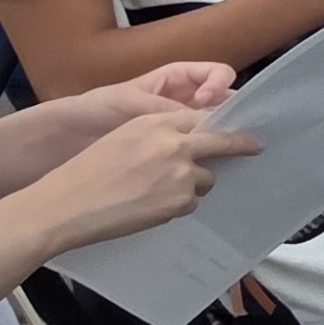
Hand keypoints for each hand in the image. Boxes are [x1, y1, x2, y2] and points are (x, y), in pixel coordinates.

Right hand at [23, 107, 254, 252]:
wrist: (68, 204)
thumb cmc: (88, 172)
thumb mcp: (123, 137)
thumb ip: (157, 134)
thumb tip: (188, 142)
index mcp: (156, 122)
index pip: (201, 118)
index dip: (219, 124)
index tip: (235, 126)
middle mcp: (175, 143)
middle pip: (222, 142)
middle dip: (241, 144)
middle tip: (255, 147)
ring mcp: (181, 173)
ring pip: (205, 178)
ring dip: (190, 185)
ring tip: (155, 191)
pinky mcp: (180, 201)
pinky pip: (190, 203)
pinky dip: (176, 205)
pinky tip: (149, 206)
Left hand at [57, 62, 239, 140]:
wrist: (70, 137)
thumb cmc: (97, 108)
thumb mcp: (130, 101)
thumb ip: (165, 108)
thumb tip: (201, 120)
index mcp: (178, 79)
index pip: (217, 74)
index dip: (219, 85)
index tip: (205, 101)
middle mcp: (186, 101)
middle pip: (225, 102)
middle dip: (231, 114)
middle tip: (227, 132)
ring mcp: (183, 127)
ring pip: (217, 128)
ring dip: (223, 138)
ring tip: (222, 152)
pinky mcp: (176, 151)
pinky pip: (201, 150)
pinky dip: (208, 157)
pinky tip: (204, 167)